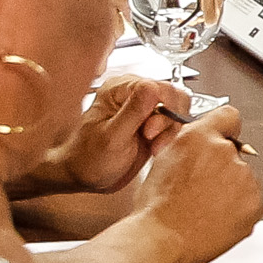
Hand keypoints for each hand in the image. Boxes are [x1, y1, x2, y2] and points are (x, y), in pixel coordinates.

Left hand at [19, 76, 191, 196]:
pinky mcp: (152, 122)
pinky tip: (154, 147)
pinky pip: (174, 122)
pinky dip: (169, 136)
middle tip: (151, 138)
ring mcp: (144, 107)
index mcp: (119, 89)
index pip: (158, 87)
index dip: (162, 109)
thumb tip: (152, 87)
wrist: (85, 175)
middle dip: (168, 120)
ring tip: (152, 145)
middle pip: (172, 95)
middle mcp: (133, 94)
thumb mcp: (112, 137)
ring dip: (169, 130)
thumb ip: (133, 111)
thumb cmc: (89, 158)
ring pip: (177, 108)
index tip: (149, 131)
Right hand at [132, 104, 262, 262]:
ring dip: (231, 189)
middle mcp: (226, 152)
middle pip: (234, 153)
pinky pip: (251, 202)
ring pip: (243, 179)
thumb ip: (191, 143)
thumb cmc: (157, 207)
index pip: (228, 116)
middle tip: (200, 188)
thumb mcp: (165, 159)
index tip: (223, 138)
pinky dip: (239, 210)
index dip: (224, 129)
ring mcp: (244, 178)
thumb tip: (203, 141)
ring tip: (204, 207)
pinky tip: (215, 217)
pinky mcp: (255, 203)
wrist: (162, 239)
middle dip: (222, 167)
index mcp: (199, 137)